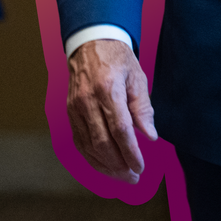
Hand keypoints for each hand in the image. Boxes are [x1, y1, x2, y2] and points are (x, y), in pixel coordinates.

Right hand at [66, 38, 156, 183]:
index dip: (130, 152)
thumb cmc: (117, 59)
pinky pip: (80, 142)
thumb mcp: (137, 77)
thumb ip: (143, 108)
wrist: (90, 43)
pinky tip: (105, 165)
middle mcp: (88, 100)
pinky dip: (92, 158)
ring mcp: (76, 107)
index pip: (120, 129)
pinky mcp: (70, 113)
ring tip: (122, 175)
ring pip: (88, 146)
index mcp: (108, 89)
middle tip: (134, 177)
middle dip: (119, 165)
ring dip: (106, 166)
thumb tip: (150, 136)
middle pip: (102, 142)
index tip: (140, 167)